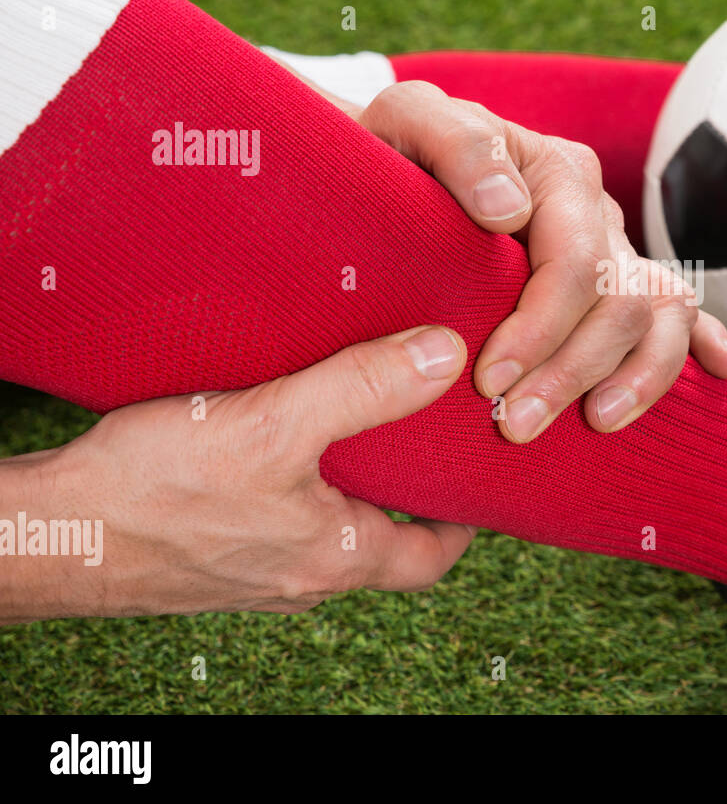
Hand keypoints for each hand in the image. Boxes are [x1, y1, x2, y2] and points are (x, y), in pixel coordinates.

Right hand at [0, 326, 471, 622]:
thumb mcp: (274, 426)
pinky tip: (275, 433)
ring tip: (353, 416)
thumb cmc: (152, 493)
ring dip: (346, 481)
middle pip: (382, 540)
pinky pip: (274, 518)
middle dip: (405, 489)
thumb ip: (364, 389)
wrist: (45, 537)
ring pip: (327, 527)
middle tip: (418, 431)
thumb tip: (445, 357)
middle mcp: (301, 576)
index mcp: (335, 558)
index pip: (430, 558)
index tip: (474, 475)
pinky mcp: (210, 554)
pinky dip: (292, 481)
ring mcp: (253, 570)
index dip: (462, 520)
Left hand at [354, 80, 726, 442]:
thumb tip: (510, 210)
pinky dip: (704, 343)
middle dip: (573, 369)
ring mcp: (616, 250)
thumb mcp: (406, 123)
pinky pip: (682, 314)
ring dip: (637, 378)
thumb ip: (457, 144)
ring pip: (662, 316)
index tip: (489, 380)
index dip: (540, 326)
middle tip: (515, 425)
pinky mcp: (622, 284)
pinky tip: (717, 374)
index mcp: (556, 172)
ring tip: (596, 424)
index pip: (574, 259)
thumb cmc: (393, 155)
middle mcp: (596, 212)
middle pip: (620, 300)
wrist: (393, 176)